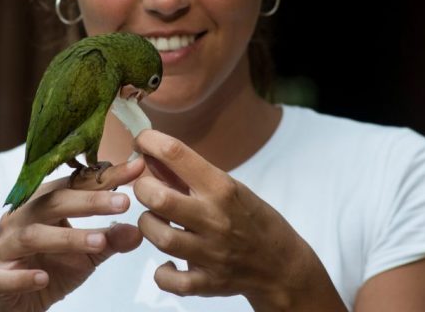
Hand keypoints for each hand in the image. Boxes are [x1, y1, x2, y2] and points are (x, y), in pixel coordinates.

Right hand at [0, 158, 144, 311]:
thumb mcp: (88, 253)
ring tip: (100, 242)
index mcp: (42, 203)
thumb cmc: (52, 266)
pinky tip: (43, 278)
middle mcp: (20, 218)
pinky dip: (25, 276)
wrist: (17, 301)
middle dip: (90, 202)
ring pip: (33, 236)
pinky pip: (6, 275)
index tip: (136, 169)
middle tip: (124, 202)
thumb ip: (110, 240)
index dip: (105, 176)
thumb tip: (138, 231)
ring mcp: (4, 246)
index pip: (75, 184)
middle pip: (52, 203)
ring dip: (68, 238)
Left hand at [133, 130, 345, 310]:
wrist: (282, 264)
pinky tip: (168, 261)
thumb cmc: (253, 218)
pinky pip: (170, 281)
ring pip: (160, 237)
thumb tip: (151, 155)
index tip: (142, 141)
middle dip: (143, 188)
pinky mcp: (208, 282)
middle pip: (159, 198)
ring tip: (156, 221)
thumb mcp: (229, 187)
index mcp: (221, 188)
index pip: (176, 154)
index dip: (149, 141)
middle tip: (146, 189)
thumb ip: (189, 175)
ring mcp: (211, 253)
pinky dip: (162, 272)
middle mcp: (215, 218)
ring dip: (149, 225)